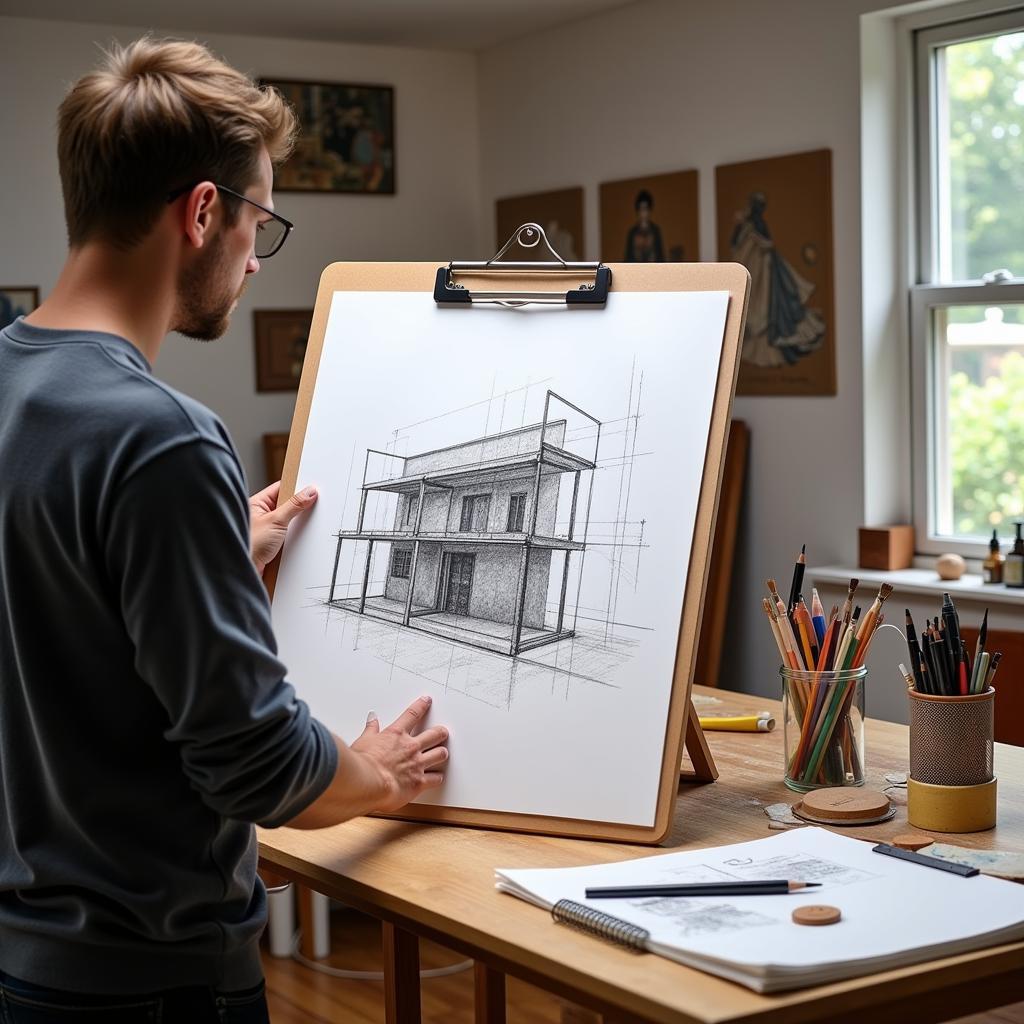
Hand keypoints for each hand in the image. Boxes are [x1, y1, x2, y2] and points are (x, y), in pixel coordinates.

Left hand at [249, 481, 317, 576]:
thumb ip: (294, 505)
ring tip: (300, 526)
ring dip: (296, 524)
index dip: (296, 487)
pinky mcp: (274, 541)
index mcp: (257, 503)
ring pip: (289, 520)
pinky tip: (297, 538)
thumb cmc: (249, 544)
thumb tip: (308, 492)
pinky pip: (289, 533)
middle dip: (299, 507)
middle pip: (287, 504)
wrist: (244, 570)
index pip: (281, 488)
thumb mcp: (276, 521)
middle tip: (311, 506)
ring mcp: (268, 528)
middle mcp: (262, 514)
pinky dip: (295, 536)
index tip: (311, 488)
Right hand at [350, 695, 447, 812]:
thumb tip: (372, 718)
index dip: (421, 705)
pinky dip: (437, 777)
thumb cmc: (363, 762)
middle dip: (441, 732)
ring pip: (440, 754)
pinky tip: (437, 777)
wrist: (368, 782)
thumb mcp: (364, 740)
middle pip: (435, 734)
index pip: (412, 714)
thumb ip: (371, 729)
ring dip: (442, 753)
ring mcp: (418, 763)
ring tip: (442, 753)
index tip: (427, 700)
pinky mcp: (420, 782)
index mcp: (396, 734)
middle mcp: (411, 747)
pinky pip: (436, 778)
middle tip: (443, 732)